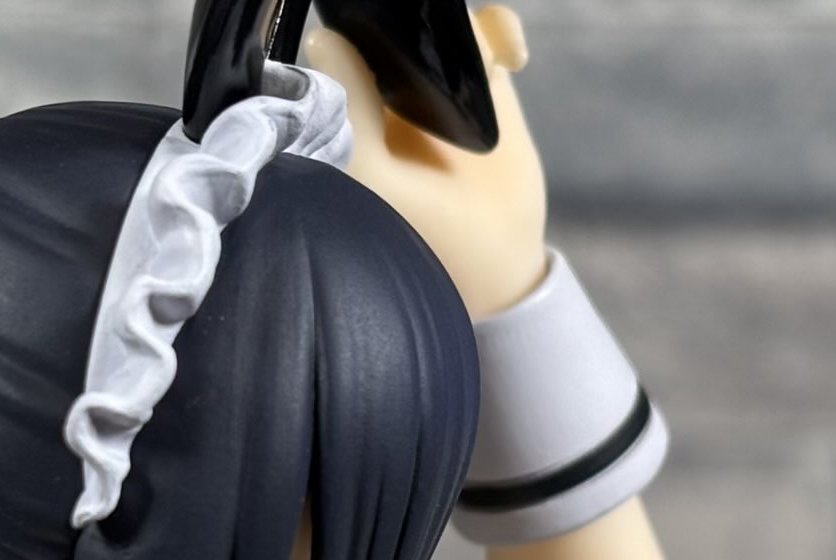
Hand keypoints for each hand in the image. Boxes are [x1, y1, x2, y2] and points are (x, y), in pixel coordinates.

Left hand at [305, 6, 548, 318]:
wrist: (492, 259)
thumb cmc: (417, 231)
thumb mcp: (372, 177)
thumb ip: (349, 111)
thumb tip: (322, 38)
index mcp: (342, 114)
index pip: (335, 49)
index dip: (354, 38)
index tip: (377, 50)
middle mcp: (382, 92)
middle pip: (386, 25)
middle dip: (407, 25)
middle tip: (430, 59)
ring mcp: (432, 85)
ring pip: (434, 24)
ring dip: (456, 31)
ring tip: (481, 70)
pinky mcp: (480, 83)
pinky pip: (487, 31)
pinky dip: (500, 31)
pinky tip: (512, 61)